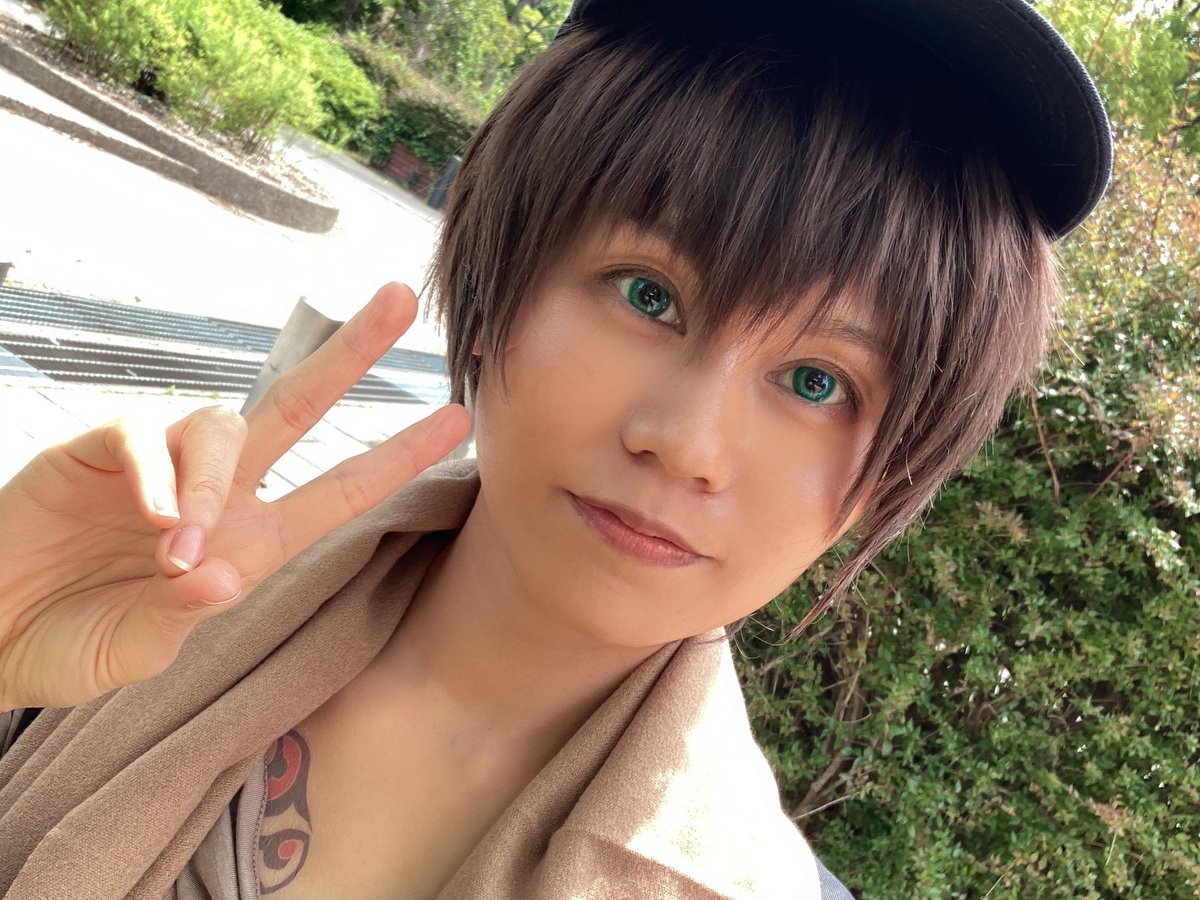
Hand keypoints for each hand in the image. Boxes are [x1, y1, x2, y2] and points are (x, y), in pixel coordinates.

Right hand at [0, 284, 470, 710]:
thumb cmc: (66, 645)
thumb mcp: (131, 653)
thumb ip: (177, 619)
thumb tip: (219, 573)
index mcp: (250, 544)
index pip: (339, 490)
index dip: (398, 456)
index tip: (458, 420)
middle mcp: (217, 495)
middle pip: (296, 407)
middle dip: (349, 355)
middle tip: (397, 300)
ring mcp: (158, 468)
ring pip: (219, 423)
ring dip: (210, 479)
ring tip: (176, 548)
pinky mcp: (96, 452)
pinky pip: (139, 437)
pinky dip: (151, 472)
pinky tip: (145, 517)